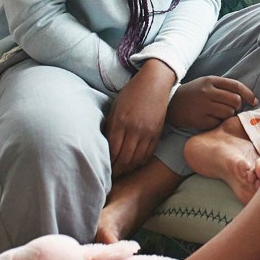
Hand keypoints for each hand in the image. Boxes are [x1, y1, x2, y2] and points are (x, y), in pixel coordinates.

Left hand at [106, 59, 175, 177]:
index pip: (112, 152)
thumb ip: (110, 127)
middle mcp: (134, 129)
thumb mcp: (115, 107)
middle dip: (116, 171)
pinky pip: (148, 154)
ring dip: (127, 169)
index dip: (107, 164)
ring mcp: (147, 132)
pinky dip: (139, 162)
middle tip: (110, 177)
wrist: (155, 83)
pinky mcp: (157, 133)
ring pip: (136, 160)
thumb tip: (104, 147)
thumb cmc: (131, 93)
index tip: (102, 169)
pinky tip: (133, 164)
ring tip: (120, 172)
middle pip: (124, 159)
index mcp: (120, 122)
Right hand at [167, 76, 257, 130]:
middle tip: (231, 108)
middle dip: (237, 107)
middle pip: (235, 101)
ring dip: (227, 115)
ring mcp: (203, 106)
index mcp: (211, 80)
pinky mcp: (199, 119)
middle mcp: (207, 92)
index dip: (248, 94)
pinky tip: (209, 119)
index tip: (254, 101)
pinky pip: (218, 123)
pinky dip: (217, 123)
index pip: (236, 86)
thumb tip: (245, 98)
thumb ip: (223, 87)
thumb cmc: (193, 94)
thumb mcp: (206, 84)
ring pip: (228, 113)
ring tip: (218, 113)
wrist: (170, 104)